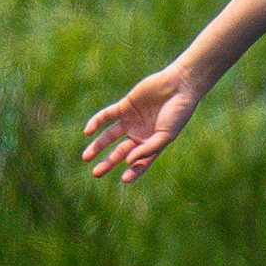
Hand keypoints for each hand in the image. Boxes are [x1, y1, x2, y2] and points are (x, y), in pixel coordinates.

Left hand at [81, 68, 201, 182]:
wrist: (179, 85)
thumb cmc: (177, 112)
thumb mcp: (166, 135)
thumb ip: (148, 149)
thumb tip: (128, 162)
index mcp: (152, 144)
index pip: (139, 162)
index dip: (133, 172)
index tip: (124, 179)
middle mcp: (139, 134)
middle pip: (119, 151)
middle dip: (108, 163)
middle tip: (96, 173)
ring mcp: (131, 120)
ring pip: (109, 136)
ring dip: (98, 146)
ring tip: (86, 157)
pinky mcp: (124, 106)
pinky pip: (106, 116)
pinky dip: (96, 122)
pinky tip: (88, 132)